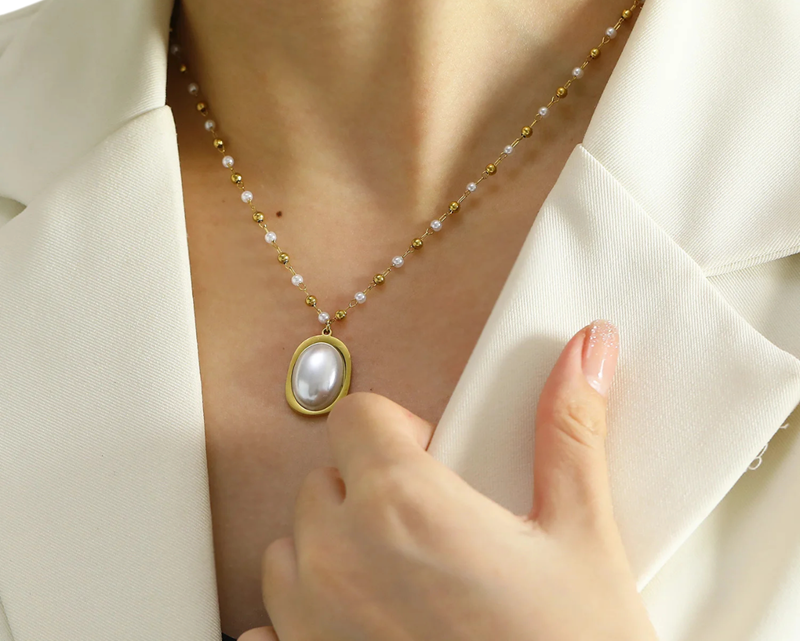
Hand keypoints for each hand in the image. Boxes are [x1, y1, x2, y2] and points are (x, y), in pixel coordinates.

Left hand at [239, 319, 657, 640]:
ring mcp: (306, 624)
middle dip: (370, 491)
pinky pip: (265, 628)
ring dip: (333, 553)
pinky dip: (301, 622)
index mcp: (403, 503)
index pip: (355, 415)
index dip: (394, 428)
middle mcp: (338, 558)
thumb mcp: (580, 539)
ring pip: (292, 548)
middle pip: (326, 480)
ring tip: (400, 586)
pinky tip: (360, 633)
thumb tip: (586, 350)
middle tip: (430, 531)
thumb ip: (570, 432)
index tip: (430, 457)